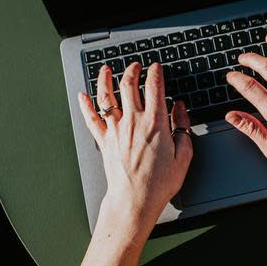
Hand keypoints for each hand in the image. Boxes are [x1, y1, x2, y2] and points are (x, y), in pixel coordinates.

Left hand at [72, 62, 192, 265]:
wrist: (134, 200)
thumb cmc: (159, 182)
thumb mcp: (184, 155)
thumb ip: (183, 127)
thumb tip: (180, 108)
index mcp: (155, 123)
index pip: (154, 87)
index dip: (155, 73)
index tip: (156, 67)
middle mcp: (133, 121)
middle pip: (128, 86)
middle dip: (132, 70)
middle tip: (135, 65)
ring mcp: (116, 130)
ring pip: (106, 97)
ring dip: (106, 79)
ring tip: (107, 70)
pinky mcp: (104, 141)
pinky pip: (91, 119)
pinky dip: (85, 105)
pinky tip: (82, 96)